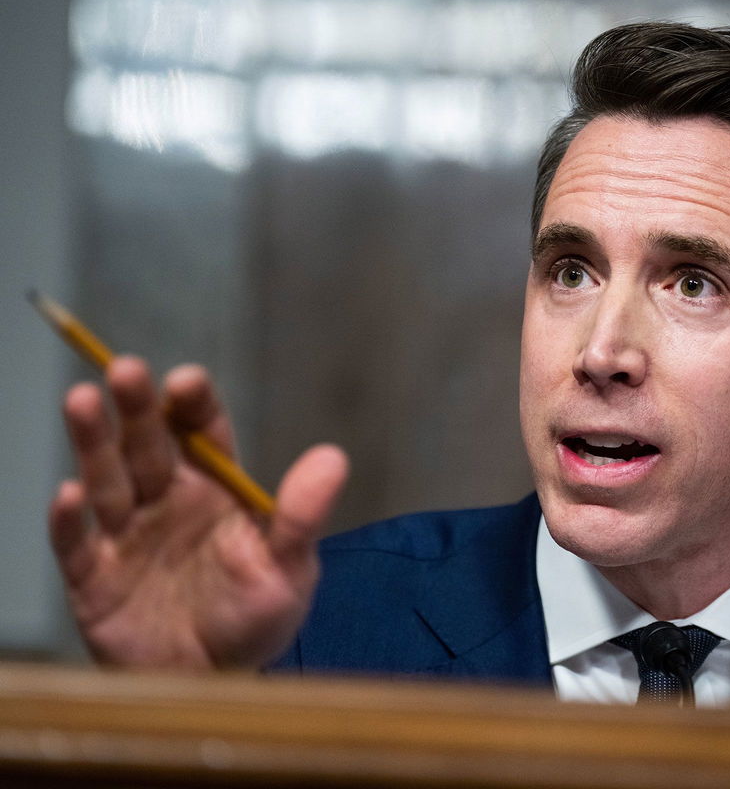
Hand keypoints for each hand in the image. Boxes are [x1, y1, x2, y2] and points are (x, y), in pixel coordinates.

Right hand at [49, 356, 347, 668]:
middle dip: (136, 408)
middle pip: (148, 445)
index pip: (201, 433)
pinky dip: (70, 522)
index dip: (192, 404)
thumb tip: (334, 457)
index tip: (185, 381)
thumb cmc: (256, 619)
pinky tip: (70, 495)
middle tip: (126, 369)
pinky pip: (78, 546)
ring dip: (93, 443)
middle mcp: (166, 501)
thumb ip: (303, 515)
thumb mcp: (290, 568)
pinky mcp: (94, 579)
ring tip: (82, 401)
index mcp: (216, 490)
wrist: (216, 684)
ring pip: (107, 480)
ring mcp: (127, 537)